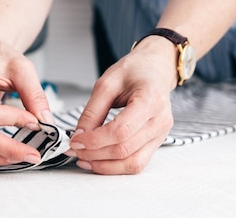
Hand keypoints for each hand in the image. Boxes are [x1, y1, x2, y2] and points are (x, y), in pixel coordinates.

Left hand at [69, 37, 176, 174]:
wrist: (155, 69)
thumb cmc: (134, 70)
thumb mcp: (107, 82)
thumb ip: (92, 111)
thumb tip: (79, 136)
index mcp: (150, 99)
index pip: (121, 130)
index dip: (95, 139)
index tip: (75, 139)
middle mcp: (160, 120)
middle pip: (125, 149)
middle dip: (94, 153)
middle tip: (74, 148)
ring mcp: (161, 133)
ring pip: (132, 162)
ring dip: (104, 165)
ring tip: (83, 158)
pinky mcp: (157, 142)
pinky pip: (137, 163)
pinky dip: (116, 167)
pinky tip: (98, 161)